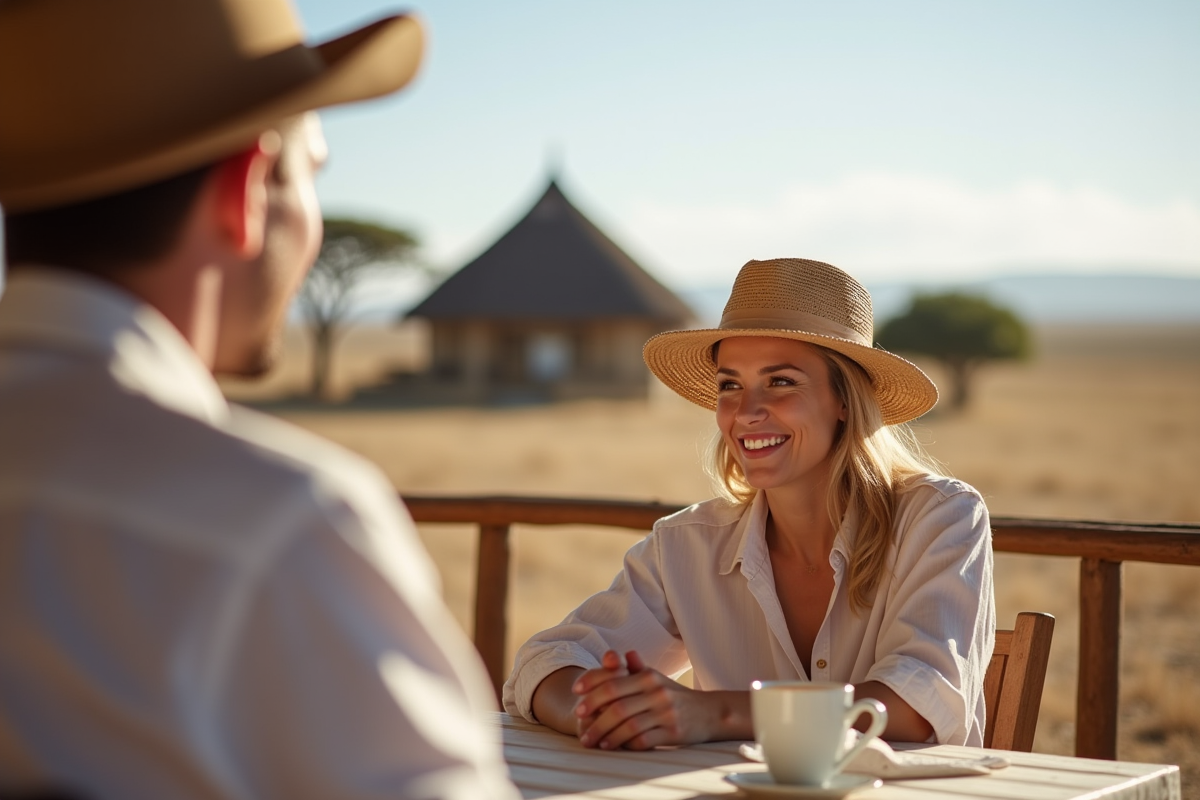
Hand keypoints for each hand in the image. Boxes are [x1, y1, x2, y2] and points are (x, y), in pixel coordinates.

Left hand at [570, 649, 720, 749]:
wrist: (710, 712)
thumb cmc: (676, 695)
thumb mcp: (656, 678)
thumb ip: (633, 669)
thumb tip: (611, 656)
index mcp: (649, 676)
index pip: (613, 681)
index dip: (592, 687)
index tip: (576, 696)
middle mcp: (657, 692)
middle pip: (618, 706)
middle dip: (595, 718)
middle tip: (581, 726)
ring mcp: (666, 712)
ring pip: (628, 725)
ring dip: (607, 735)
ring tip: (595, 741)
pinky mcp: (673, 732)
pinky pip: (644, 739)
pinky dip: (625, 744)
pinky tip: (614, 746)